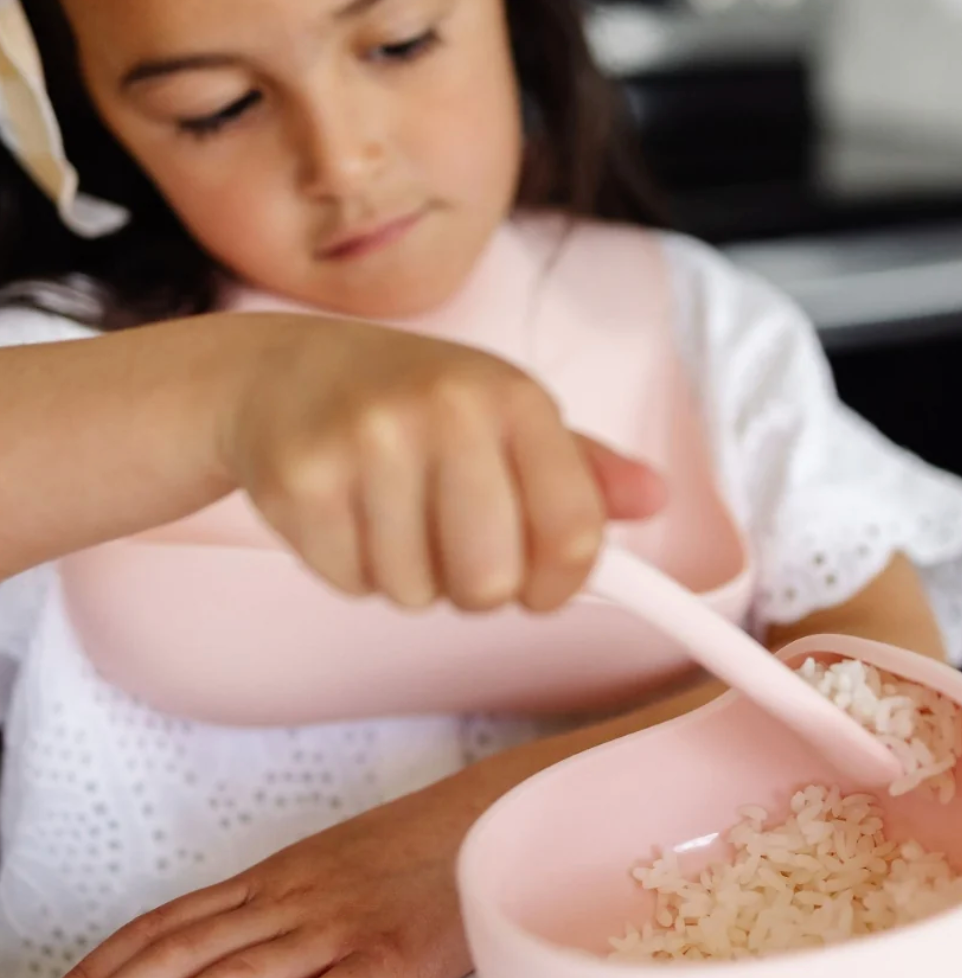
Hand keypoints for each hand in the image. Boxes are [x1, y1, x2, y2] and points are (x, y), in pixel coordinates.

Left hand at [32, 775, 476, 977]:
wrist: (494, 820)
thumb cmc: (417, 848)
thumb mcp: (335, 861)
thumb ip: (279, 902)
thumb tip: (213, 957)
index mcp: (278, 876)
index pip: (167, 922)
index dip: (103, 969)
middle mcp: (294, 900)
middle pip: (181, 955)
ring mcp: (339, 930)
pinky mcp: (388, 965)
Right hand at [222, 315, 665, 611]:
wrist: (279, 371)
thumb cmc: (411, 403)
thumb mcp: (503, 415)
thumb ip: (581, 468)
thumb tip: (654, 498)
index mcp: (513, 397)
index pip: (575, 533)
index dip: (562, 584)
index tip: (542, 586)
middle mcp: (445, 410)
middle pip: (492, 583)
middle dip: (477, 588)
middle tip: (453, 545)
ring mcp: (367, 442)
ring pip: (418, 594)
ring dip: (411, 577)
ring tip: (391, 513)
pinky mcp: (302, 480)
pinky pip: (354, 586)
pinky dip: (355, 570)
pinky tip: (347, 514)